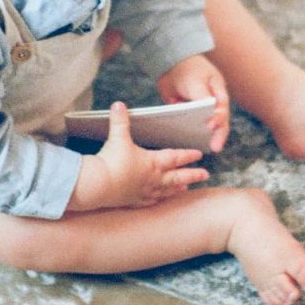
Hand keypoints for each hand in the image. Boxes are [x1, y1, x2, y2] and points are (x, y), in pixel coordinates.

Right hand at [76, 102, 208, 210]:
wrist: (99, 184)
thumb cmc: (111, 161)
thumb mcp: (117, 137)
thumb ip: (120, 120)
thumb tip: (118, 104)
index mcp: (152, 162)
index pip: (175, 157)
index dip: (188, 155)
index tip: (199, 155)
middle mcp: (152, 178)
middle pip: (177, 176)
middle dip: (192, 175)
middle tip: (205, 175)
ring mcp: (144, 191)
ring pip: (166, 190)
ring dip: (176, 188)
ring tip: (185, 188)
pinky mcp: (133, 200)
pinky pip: (149, 201)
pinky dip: (156, 199)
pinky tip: (158, 199)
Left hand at [157, 53, 229, 152]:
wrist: (171, 64)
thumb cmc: (188, 69)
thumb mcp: (196, 81)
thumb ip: (203, 96)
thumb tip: (212, 110)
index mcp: (218, 93)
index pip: (222, 109)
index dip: (219, 119)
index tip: (211, 126)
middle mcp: (213, 103)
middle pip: (218, 121)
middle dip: (217, 134)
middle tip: (215, 148)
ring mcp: (201, 109)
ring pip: (205, 125)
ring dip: (205, 135)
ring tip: (203, 149)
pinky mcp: (189, 113)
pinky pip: (191, 125)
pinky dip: (190, 132)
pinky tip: (186, 141)